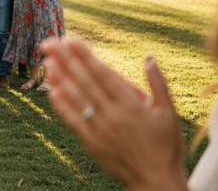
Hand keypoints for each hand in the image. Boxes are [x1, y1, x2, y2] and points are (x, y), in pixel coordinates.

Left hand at [40, 38, 185, 189]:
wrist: (156, 182)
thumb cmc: (166, 146)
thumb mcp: (170, 113)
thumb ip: (159, 84)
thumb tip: (149, 58)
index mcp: (132, 104)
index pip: (103, 74)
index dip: (85, 56)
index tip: (71, 40)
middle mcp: (113, 114)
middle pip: (85, 82)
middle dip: (66, 60)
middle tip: (50, 43)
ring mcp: (100, 129)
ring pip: (76, 99)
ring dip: (60, 79)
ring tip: (47, 62)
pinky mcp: (92, 144)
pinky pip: (74, 121)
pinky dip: (62, 107)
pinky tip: (52, 92)